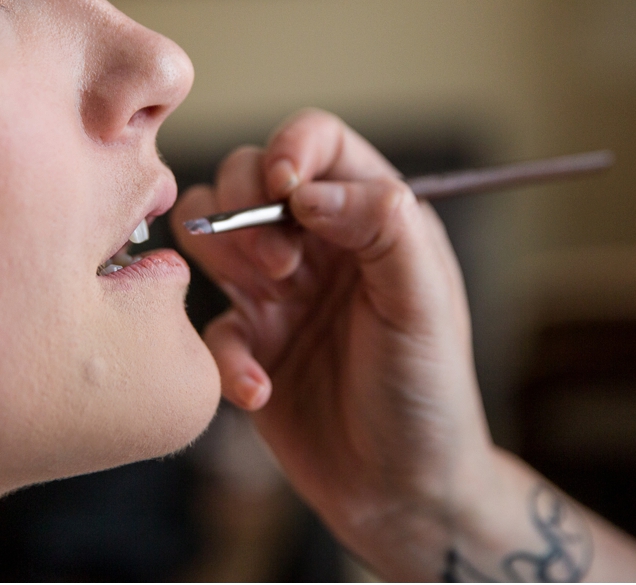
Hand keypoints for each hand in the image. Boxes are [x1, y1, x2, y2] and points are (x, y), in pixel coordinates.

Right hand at [173, 109, 495, 578]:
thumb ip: (380, 226)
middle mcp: (320, 245)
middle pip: (249, 177)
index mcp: (370, 219)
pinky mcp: (248, 344)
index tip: (282, 187)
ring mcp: (277, 293)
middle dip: (248, 209)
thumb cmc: (428, 392)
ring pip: (211, 233)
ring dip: (223, 258)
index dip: (291, 148)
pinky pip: (207, 325)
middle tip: (281, 267)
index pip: (319, 142)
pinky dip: (225, 356)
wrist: (403, 492)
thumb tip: (308, 187)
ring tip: (267, 303)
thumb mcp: (424, 302)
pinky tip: (260, 390)